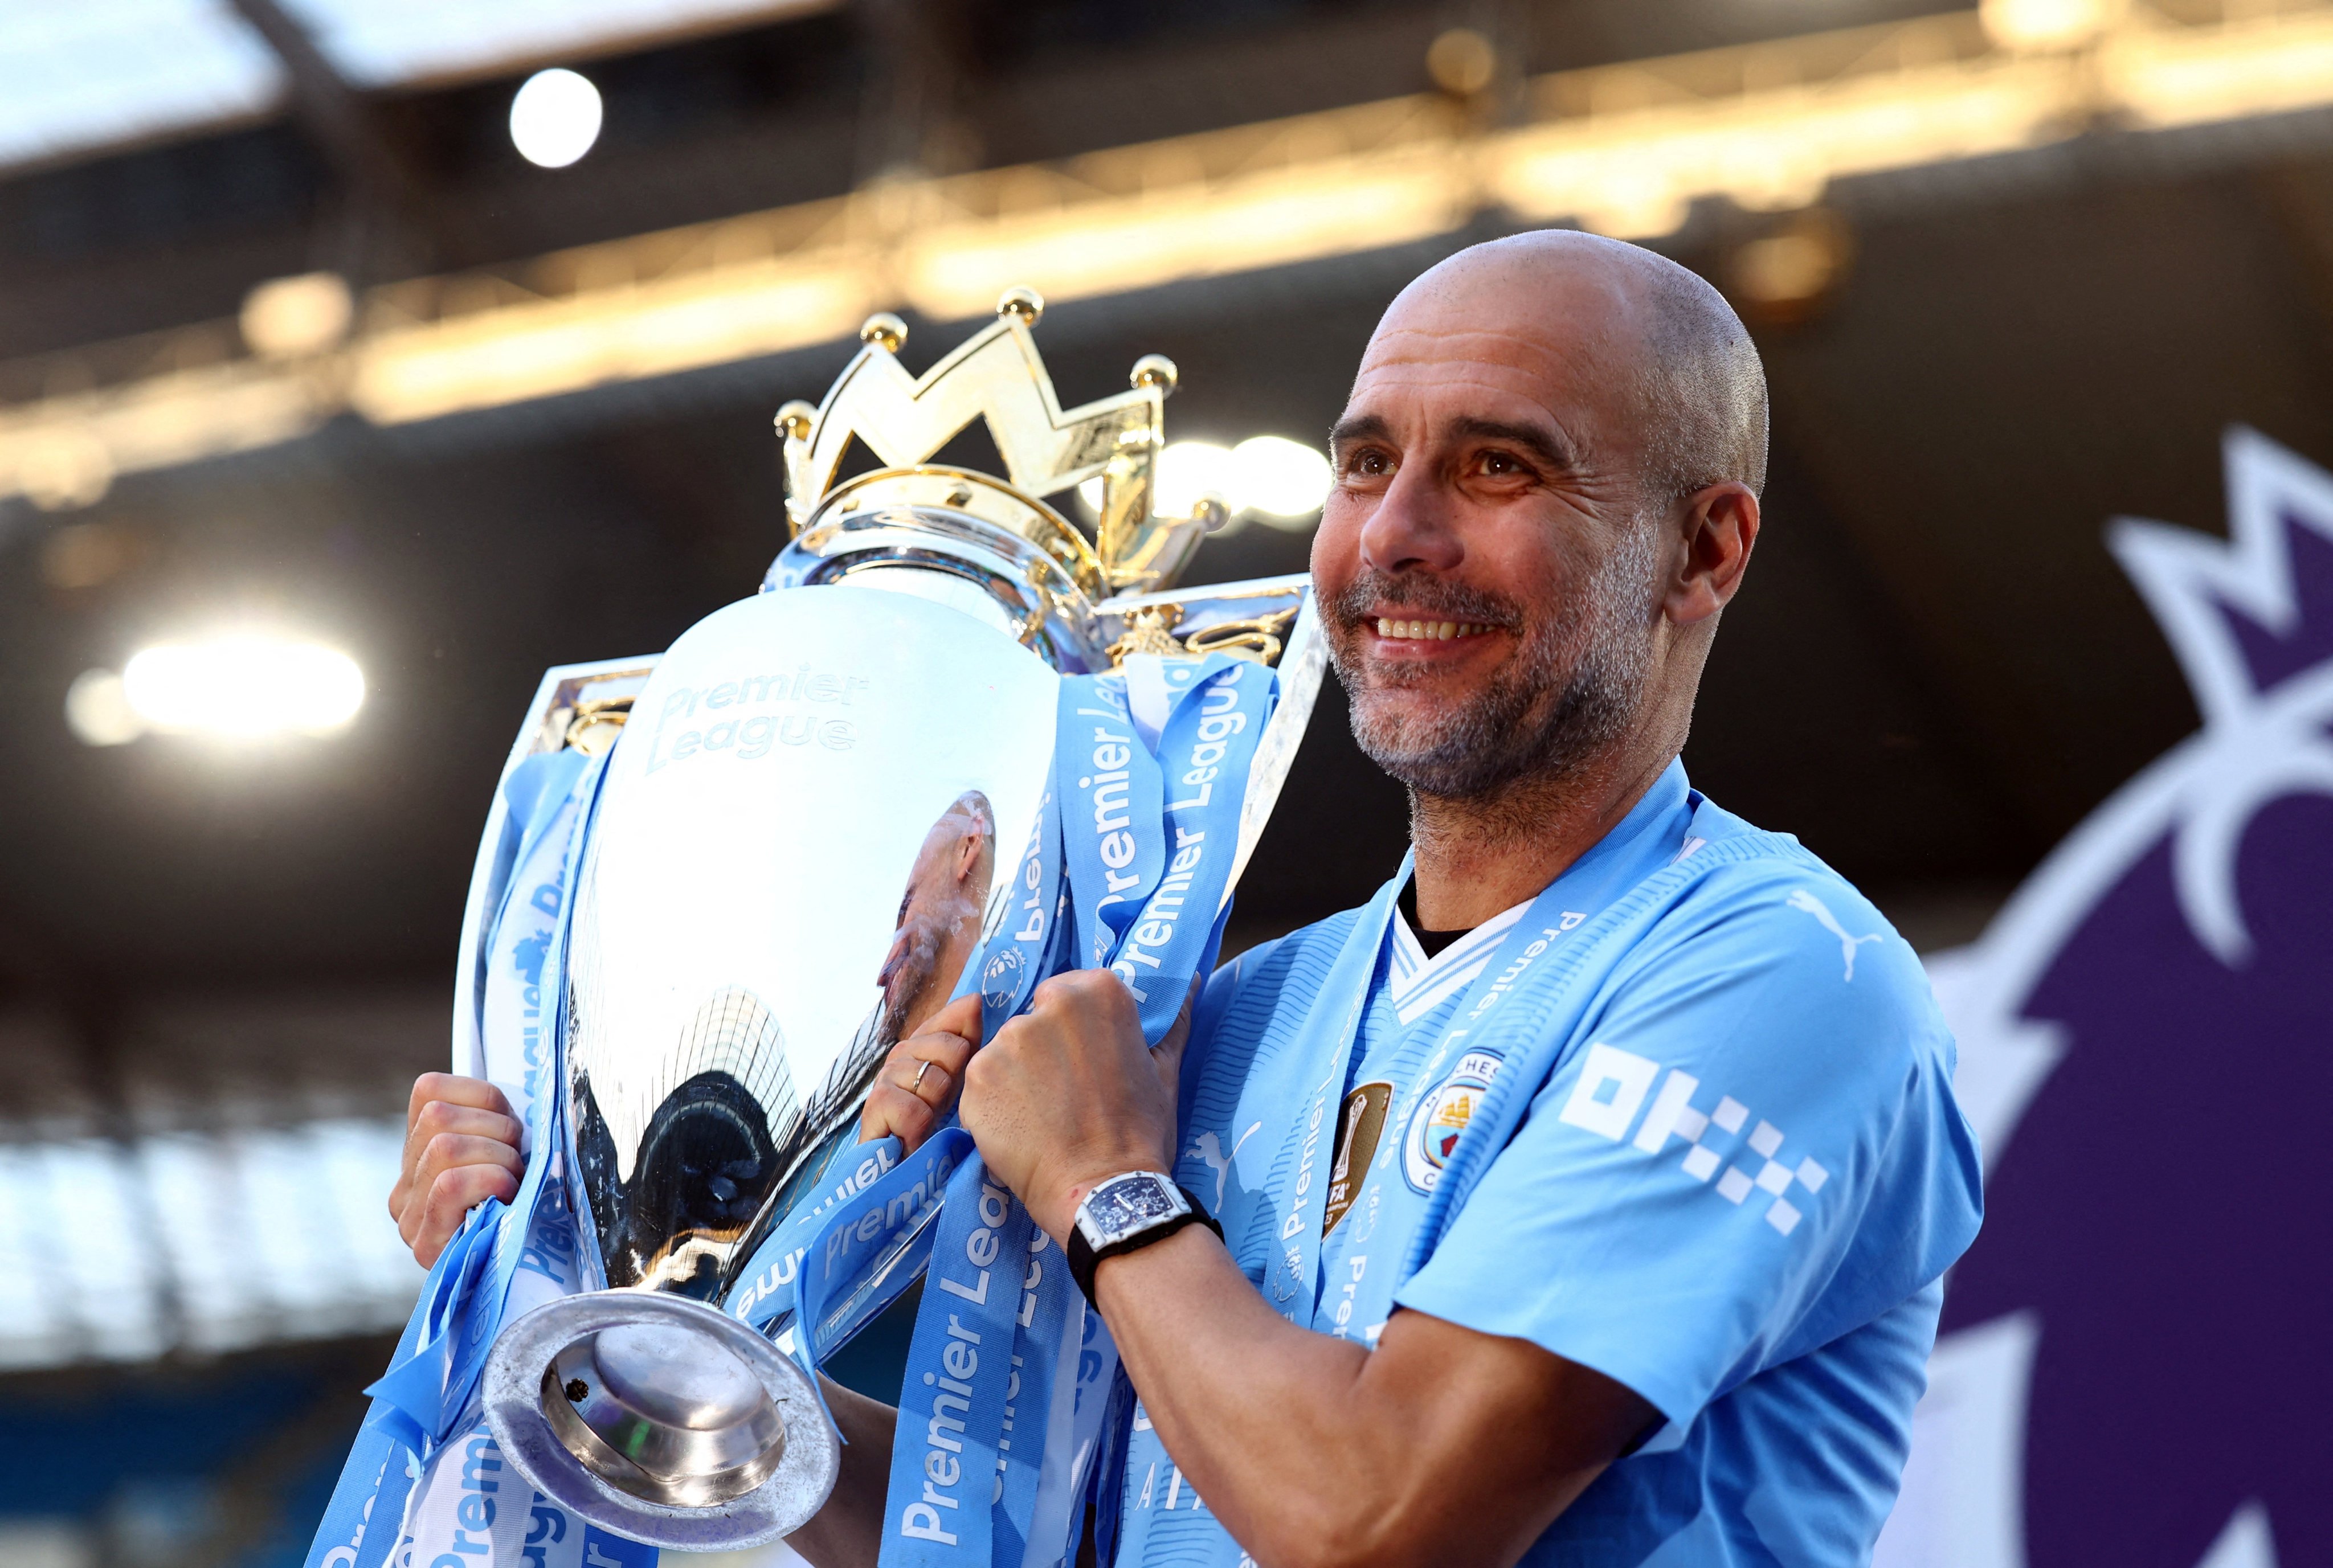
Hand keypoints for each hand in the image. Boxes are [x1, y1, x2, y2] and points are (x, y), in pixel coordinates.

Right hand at [390, 1073, 523, 1268]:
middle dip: (496, 1130)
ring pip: (443, 1146)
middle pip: (438, 1116)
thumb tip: (535, 1086)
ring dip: (497, 1158)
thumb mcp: (512, 1151)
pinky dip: (488, 1181)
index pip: (429, 1089)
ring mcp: (408, 1216)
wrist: (526, 1281)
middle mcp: (404, 1183)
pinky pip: (449, 1185)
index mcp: (419, 1149)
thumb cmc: (530, 1204)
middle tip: (518, 1160)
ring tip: (513, 1182)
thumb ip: (499, 1123)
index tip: (509, 1123)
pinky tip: (505, 1197)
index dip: (482, 1096)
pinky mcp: (423, 1245)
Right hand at [858, 994, 979, 1152]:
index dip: (967, 1047)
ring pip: (934, 1081)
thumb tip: (976, 998)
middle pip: (951, 1048)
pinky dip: (920, 1128)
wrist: (906, 1170)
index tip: (963, 1074)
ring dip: (938, 1108)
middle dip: (956, 1083)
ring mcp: (883, 1080)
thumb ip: (968, 1037)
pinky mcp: (873, 1108)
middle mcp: (899, 1055)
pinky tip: (914, 1136)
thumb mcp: (960, 1079)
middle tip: (944, 1106)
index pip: (952, 1021)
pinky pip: (914, 1110)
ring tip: (929, 1122)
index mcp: (921, 1044)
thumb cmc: (937, 1125)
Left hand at [959, 970, 1189, 1242]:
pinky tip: (1019, 1130)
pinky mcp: (976, 1078)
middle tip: (1064, 1095)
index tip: (1083, 1062)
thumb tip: (1193, 979)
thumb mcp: (1165, 1071)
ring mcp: (1006, 1041)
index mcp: (1097, 992)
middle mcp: (1047, 1006)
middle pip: (1033, 1020)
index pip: (1066, 994)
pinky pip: (983, 1084)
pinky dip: (995, 1104)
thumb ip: (1173, 1020)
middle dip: (1042, 1051)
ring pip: (1005, 1052)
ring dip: (1016, 1078)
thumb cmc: (1140, 1132)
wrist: (1102, 1192)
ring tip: (1042, 1116)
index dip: (1071, 1032)